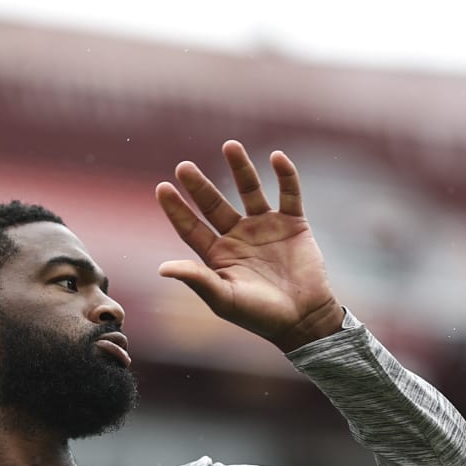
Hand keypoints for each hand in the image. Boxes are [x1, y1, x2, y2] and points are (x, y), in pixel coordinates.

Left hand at [156, 141, 343, 351]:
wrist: (303, 320)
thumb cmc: (259, 316)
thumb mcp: (224, 299)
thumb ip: (197, 279)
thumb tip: (162, 268)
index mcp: (218, 255)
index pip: (191, 227)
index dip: (176, 209)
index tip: (161, 188)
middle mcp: (238, 236)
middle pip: (214, 204)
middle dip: (200, 186)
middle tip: (183, 166)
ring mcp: (266, 227)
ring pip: (250, 190)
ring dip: (241, 168)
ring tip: (229, 145)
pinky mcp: (294, 224)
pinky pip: (289, 193)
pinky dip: (285, 175)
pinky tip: (276, 157)